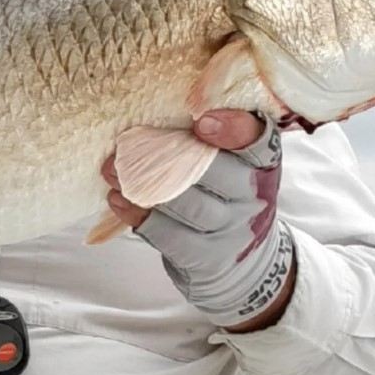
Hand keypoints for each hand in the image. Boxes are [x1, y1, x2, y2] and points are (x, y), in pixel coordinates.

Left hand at [103, 110, 295, 330]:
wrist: (243, 259)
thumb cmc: (228, 196)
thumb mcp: (235, 164)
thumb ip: (208, 140)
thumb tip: (155, 115)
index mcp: (262, 163)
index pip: (257, 140)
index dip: (232, 128)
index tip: (200, 122)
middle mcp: (252, 195)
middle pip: (214, 172)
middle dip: (165, 155)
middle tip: (127, 144)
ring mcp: (230, 229)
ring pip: (188, 204)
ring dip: (143, 185)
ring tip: (112, 170)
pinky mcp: (207, 256)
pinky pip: (169, 235)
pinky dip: (139, 215)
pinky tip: (118, 200)